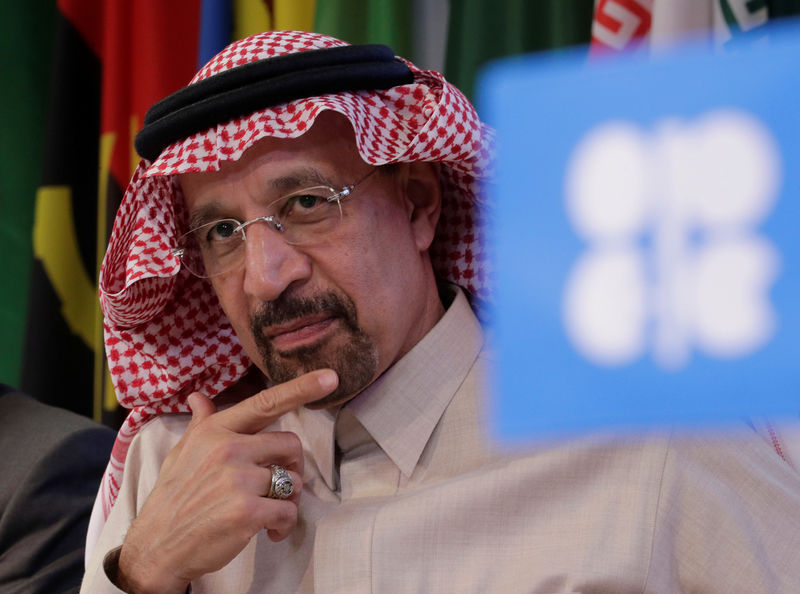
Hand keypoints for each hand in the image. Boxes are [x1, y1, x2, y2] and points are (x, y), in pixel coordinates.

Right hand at [114, 369, 338, 592]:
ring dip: (288, 501)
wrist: (156, 547)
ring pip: (293, 481)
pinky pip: (288, 512)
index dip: (301, 388)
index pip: (265, 403)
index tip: (330, 377)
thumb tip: (198, 397)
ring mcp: (238, 480)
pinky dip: (284, 526)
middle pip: (291, 445)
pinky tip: (269, 533)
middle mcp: (228, 448)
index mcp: (216, 431)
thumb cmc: (173, 497)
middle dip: (292, 467)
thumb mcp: (182, 452)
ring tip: (269, 514)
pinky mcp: (247, 511)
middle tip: (279, 486)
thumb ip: (201, 423)